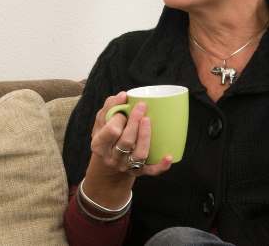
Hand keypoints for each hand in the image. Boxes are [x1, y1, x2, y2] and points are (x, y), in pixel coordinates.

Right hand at [79, 92, 173, 209]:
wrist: (107, 166)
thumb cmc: (106, 138)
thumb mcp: (100, 124)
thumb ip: (108, 108)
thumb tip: (122, 95)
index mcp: (99, 145)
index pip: (110, 131)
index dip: (118, 118)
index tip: (123, 109)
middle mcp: (113, 158)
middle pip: (126, 141)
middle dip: (134, 122)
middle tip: (141, 106)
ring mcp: (126, 166)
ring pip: (139, 154)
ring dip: (145, 137)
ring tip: (148, 120)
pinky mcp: (139, 172)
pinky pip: (151, 171)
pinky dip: (161, 165)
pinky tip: (169, 156)